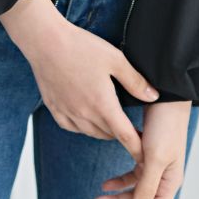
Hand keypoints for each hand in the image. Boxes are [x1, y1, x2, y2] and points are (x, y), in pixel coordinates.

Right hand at [21, 15, 160, 164]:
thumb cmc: (81, 46)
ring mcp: (68, 113)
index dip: (138, 149)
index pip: (125, 136)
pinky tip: (85, 115)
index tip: (146, 157)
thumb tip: (153, 96)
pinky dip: (83, 126)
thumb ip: (135, 80)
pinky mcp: (54, 109)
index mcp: (103, 104)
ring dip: (104, 130)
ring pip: (92, 132)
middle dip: (122, 134)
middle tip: (129, 126)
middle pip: (109, 134)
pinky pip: (73, 127)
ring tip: (110, 118)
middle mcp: (85, 114)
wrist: (45, 41)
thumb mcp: (114, 58)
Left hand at [94, 100, 192, 198]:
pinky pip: (134, 173)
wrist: (165, 93)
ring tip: (101, 194)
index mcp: (170, 181)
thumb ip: (146, 186)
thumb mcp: (154, 158)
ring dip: (120, 192)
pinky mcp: (148, 151)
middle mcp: (165, 175)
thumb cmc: (165, 125)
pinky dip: (121, 179)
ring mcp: (156, 163)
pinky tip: (108, 182)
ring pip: (136, 187)